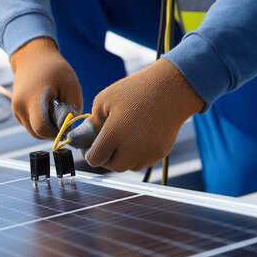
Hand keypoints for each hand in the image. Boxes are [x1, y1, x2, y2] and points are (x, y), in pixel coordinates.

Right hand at [10, 38, 82, 138]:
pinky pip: (30, 125)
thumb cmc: (55, 70)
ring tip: (55, 111)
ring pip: (33, 131)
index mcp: (33, 99)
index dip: (57, 131)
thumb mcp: (71, 86)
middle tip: (63, 117)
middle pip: (38, 133)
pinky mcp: (16, 111)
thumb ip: (70, 110)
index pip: (42, 128)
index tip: (68, 123)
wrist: (33, 58)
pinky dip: (40, 123)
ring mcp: (16, 109)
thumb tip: (67, 129)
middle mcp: (20, 106)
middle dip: (53, 131)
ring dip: (47, 128)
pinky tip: (47, 110)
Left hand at [67, 58, 203, 171]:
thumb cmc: (136, 90)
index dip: (88, 153)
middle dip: (104, 158)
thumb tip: (85, 137)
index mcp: (115, 134)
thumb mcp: (104, 99)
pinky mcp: (160, 152)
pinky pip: (143, 162)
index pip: (95, 159)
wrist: (171, 89)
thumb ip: (91, 122)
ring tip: (121, 141)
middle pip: (112, 166)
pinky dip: (136, 156)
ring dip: (121, 159)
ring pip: (128, 167)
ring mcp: (148, 152)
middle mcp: (132, 147)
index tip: (88, 146)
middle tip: (104, 144)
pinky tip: (135, 140)